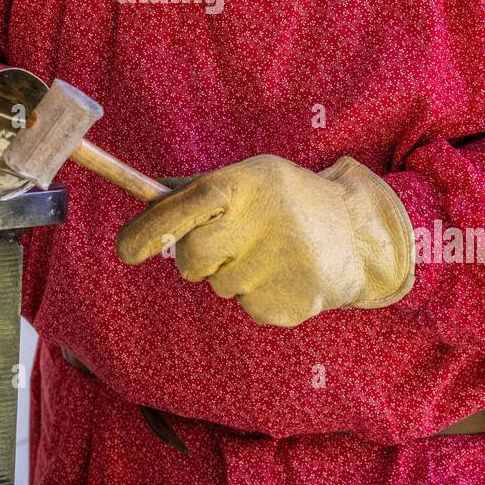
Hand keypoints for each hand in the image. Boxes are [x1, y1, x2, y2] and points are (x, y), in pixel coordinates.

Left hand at [116, 154, 414, 326]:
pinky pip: (246, 307)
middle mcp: (261, 225)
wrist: (358, 235)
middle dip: (196, 256)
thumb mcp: (253, 177)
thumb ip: (200, 188)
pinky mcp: (286, 307)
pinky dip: (258, 293)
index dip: (152, 227)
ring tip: (272, 252)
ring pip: (218, 284)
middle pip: (191, 257)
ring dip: (232, 273)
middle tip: (227, 242)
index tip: (125, 250)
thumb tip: (147, 197)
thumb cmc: (290, 200)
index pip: (189, 204)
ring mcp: (274, 270)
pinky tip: (285, 273)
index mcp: (247, 186)